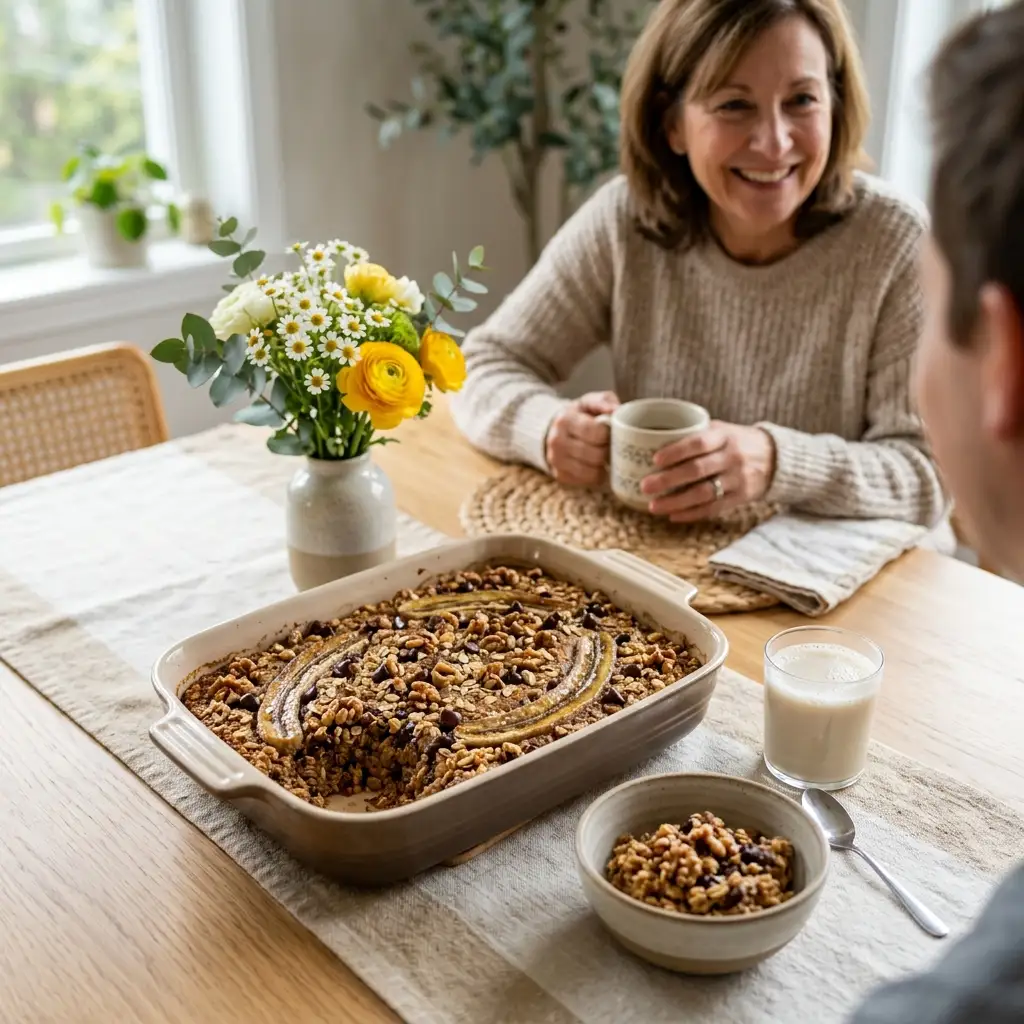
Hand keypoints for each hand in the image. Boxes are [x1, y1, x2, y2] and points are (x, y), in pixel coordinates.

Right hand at [545, 391, 619, 485]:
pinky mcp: (560, 476)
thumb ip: (604, 401)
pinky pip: (588, 481)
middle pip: (597, 455)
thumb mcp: (589, 402)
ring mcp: (557, 461)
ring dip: (604, 465)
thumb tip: (616, 410)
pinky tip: (596, 465)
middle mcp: (557, 442)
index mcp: (565, 421)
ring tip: (604, 455)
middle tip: (610, 445)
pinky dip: (597, 475)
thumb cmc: (579, 416)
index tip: (610, 432)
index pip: (597, 433)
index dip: (609, 434)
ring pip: (593, 472)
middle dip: (608, 450)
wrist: (553, 430)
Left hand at [641, 421, 775, 521]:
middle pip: (697, 470)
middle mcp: (733, 457)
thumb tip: (652, 441)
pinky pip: (714, 508)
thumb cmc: (735, 441)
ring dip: (676, 502)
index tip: (655, 460)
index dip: (676, 451)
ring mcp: (738, 479)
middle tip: (645, 486)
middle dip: (668, 480)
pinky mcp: (741, 497)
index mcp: (724, 436)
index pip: (698, 443)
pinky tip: (673, 516)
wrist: (775, 457)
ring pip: (704, 493)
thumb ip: (694, 434)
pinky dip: (692, 514)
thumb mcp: (720, 430)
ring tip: (653, 506)